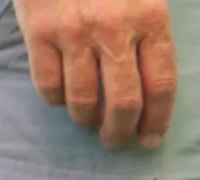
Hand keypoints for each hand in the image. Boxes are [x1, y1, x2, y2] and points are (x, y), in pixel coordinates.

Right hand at [10, 0, 177, 149]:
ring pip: (83, 100)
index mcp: (151, 18)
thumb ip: (153, 32)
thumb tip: (155, 88)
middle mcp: (113, 28)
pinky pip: (48, 84)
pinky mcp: (37, 29)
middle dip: (121, 132)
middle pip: (124, 103)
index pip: (162, 86)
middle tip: (117, 140)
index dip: (158, 121)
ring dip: (88, 122)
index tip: (151, 139)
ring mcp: (73, 30)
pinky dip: (56, 101)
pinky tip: (63, 98)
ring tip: (90, 123)